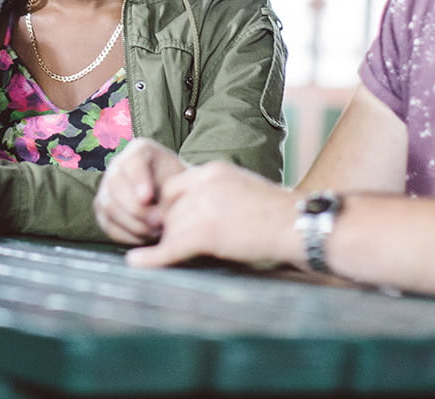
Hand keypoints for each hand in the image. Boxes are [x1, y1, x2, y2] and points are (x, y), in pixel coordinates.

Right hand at [94, 138, 187, 244]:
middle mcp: (117, 165)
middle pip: (115, 184)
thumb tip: (162, 211)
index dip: (137, 180)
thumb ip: (173, 189)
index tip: (147, 198)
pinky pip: (108, 225)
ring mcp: (107, 188)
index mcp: (139, 150)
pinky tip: (145, 237)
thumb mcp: (182, 179)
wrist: (174, 198)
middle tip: (157, 222)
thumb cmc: (180, 186)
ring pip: (109, 206)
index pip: (132, 161)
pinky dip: (127, 235)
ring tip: (155, 231)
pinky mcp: (103, 211)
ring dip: (133, 223)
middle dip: (136, 208)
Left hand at [126, 160, 300, 268]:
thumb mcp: (243, 190)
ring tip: (163, 258)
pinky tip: (137, 263)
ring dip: (170, 246)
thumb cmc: (279, 214)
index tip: (169, 224)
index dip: (170, 209)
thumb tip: (200, 214)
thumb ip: (217, 196)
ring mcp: (203, 207)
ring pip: (170, 229)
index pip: (174, 187)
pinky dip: (151, 258)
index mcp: (213, 171)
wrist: (297, 225)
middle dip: (169, 229)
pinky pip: (169, 247)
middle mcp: (203, 184)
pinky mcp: (204, 233)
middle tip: (171, 245)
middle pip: (169, 209)